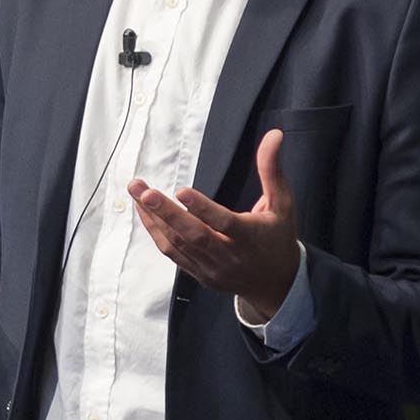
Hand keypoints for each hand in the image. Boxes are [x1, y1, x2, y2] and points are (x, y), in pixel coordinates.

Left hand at [127, 128, 300, 319]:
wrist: (275, 284)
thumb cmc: (278, 237)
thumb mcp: (282, 204)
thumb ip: (272, 170)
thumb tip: (273, 135)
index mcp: (250, 237)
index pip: (224, 223)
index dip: (203, 208)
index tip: (181, 190)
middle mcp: (228, 256)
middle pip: (192, 235)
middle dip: (165, 211)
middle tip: (142, 190)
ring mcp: (211, 268)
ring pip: (177, 244)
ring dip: (153, 219)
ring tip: (137, 194)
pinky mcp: (199, 274)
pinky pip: (172, 254)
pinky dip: (156, 233)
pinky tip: (145, 213)